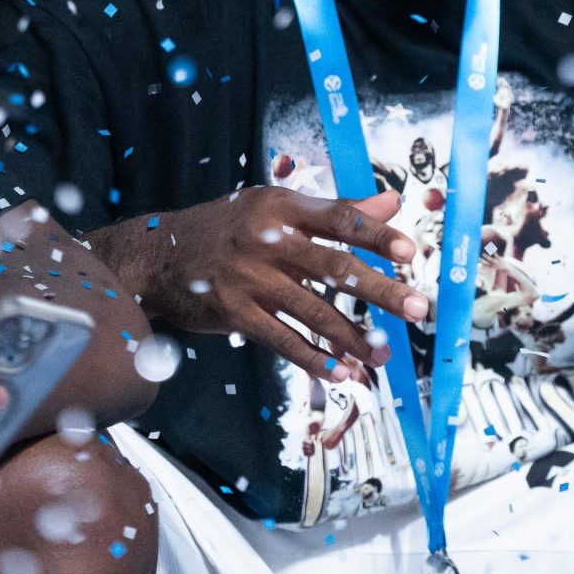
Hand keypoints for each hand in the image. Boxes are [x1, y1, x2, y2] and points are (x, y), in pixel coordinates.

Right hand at [100, 187, 428, 379]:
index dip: (376, 234)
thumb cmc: (226, 227)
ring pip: (313, 312)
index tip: (410, 252)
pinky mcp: (234, 313)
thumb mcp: (273, 207)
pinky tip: (338, 372)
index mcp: (281, 206)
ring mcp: (249, 279)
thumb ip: (333, 209)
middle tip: (418, 309)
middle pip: (335, 267)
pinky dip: (312, 358)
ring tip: (382, 354)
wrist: (156, 256)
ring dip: (351, 337)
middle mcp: (267, 239)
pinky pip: (282, 340)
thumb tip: (390, 202)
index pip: (339, 218)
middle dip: (381, 291)